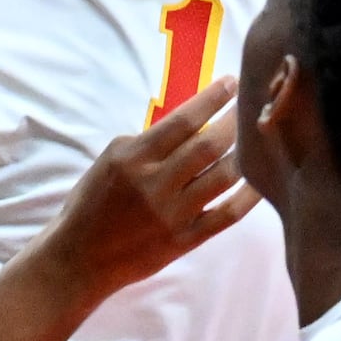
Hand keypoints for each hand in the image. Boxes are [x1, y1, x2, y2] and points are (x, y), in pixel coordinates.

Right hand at [32, 79, 257, 307]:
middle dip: (234, 120)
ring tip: (258, 137)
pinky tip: (260, 181)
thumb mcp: (110, 160)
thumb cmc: (93, 202)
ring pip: (223, 177)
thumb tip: (189, 125)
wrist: (80, 257)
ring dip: (245, 153)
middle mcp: (156, 183)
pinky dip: (247, 197)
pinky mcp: (185, 240)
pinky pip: (226, 215)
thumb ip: (147, 142)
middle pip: (209, 145)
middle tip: (251, 104)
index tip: (230, 82)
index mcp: (134, 158)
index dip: (211, 99)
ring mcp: (173, 214)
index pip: (183, 121)